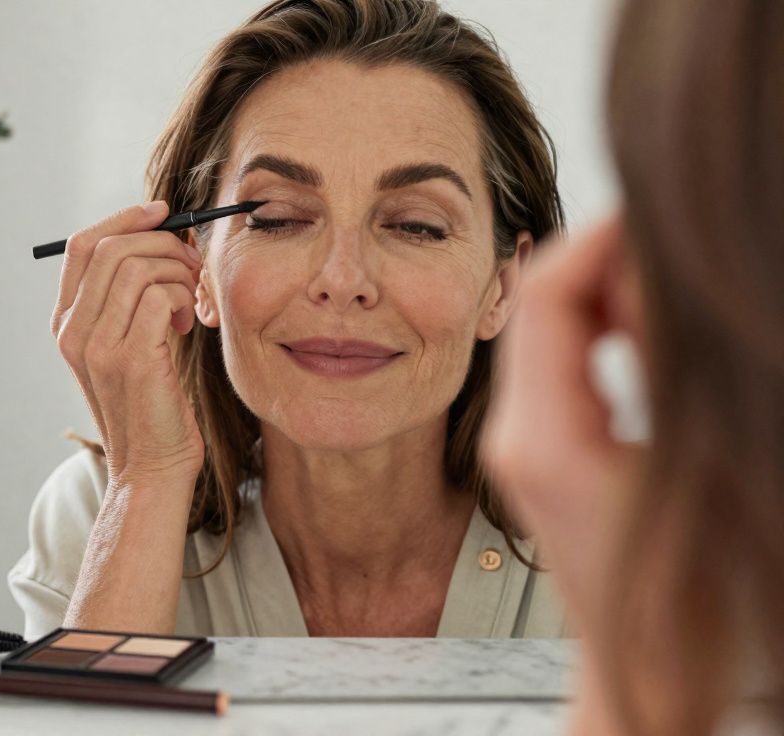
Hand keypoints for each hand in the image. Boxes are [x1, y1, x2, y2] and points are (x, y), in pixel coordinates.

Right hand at [51, 200, 206, 483]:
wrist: (152, 468)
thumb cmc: (151, 406)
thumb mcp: (127, 347)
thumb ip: (129, 300)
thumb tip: (163, 238)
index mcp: (66, 324)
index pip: (81, 245)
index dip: (124, 218)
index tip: (164, 214)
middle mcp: (73, 332)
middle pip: (111, 247)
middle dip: (162, 243)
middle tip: (190, 266)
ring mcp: (97, 345)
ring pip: (138, 266)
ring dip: (177, 272)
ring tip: (189, 301)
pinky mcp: (130, 358)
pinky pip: (157, 295)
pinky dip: (181, 299)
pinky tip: (186, 327)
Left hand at [480, 213, 646, 633]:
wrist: (650, 673)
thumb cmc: (685, 602)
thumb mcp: (695, 462)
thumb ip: (670, 363)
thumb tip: (657, 278)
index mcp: (543, 439)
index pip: (546, 293)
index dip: (603, 238)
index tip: (655, 213)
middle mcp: (515, 434)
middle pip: (541, 300)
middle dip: (609, 262)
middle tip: (674, 262)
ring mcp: (521, 441)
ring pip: (553, 325)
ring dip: (612, 295)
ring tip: (669, 306)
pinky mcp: (539, 447)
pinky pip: (562, 359)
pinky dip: (607, 330)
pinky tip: (653, 340)